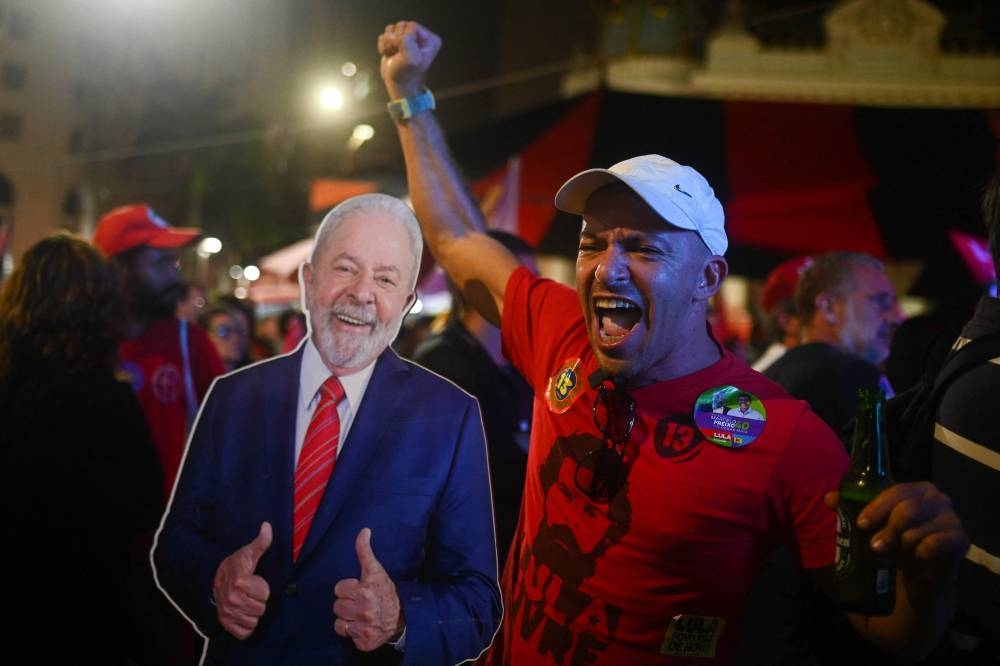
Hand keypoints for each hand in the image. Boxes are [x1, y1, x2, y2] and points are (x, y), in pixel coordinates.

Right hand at [212, 522, 271, 639]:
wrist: (214, 577)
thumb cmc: (237, 565)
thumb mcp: (249, 552)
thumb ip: (261, 542)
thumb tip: (267, 526)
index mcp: (239, 582)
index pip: (265, 595)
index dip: (263, 587)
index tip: (254, 581)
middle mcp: (231, 599)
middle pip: (261, 609)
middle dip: (259, 601)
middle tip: (250, 593)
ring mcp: (226, 612)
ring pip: (253, 621)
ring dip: (253, 613)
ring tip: (246, 602)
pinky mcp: (224, 623)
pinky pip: (245, 633)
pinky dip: (246, 626)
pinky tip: (243, 614)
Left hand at [333, 528, 403, 651]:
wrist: (402, 618)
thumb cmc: (385, 592)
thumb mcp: (376, 571)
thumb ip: (365, 552)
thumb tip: (364, 530)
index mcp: (366, 590)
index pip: (339, 588)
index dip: (348, 588)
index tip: (359, 589)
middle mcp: (365, 609)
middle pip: (337, 606)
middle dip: (347, 603)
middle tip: (360, 603)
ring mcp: (364, 627)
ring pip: (339, 622)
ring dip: (347, 619)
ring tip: (360, 615)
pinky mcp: (364, 642)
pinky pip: (345, 635)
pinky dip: (352, 633)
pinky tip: (362, 627)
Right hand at [378, 21, 441, 99]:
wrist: (398, 84)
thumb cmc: (407, 74)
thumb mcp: (411, 58)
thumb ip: (406, 42)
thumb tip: (393, 36)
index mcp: (430, 39)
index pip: (412, 26)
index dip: (404, 37)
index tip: (404, 51)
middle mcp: (420, 36)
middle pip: (401, 25)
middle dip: (395, 40)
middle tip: (398, 54)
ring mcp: (408, 38)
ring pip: (392, 29)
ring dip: (388, 43)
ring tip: (394, 54)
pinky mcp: (396, 41)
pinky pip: (385, 35)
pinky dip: (384, 45)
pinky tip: (390, 54)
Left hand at [825, 482, 967, 593]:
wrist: (922, 572)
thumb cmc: (897, 541)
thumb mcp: (874, 525)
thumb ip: (851, 508)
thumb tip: (829, 498)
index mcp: (916, 489)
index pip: (895, 492)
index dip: (876, 507)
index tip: (861, 524)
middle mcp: (937, 499)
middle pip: (907, 509)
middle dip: (887, 529)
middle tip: (874, 546)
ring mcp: (951, 518)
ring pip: (919, 529)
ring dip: (901, 544)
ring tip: (892, 554)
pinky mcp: (960, 540)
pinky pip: (936, 543)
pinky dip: (922, 550)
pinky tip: (917, 556)